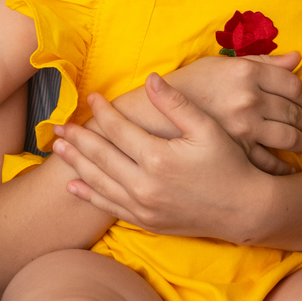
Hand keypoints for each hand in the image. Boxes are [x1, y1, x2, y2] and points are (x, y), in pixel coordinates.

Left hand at [51, 76, 273, 241]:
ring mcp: (144, 207)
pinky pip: (110, 207)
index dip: (103, 112)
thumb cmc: (229, 164)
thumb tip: (150, 78)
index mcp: (158, 158)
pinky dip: (90, 196)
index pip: (119, 130)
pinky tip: (73, 187)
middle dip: (78, 139)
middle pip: (101, 157)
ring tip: (58, 150)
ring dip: (77, 165)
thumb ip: (175, 103)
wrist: (244, 209)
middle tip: (57, 126)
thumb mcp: (207, 128)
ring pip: (100, 182)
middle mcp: (145, 185)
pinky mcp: (147, 222)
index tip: (91, 98)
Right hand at [166, 52, 301, 174]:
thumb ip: (262, 62)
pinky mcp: (237, 152)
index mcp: (247, 73)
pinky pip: (272, 163)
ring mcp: (244, 128)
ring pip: (289, 138)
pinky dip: (284, 167)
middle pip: (295, 112)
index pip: (294, 84)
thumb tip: (296, 58)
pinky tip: (287, 166)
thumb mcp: (221, 64)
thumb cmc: (189, 85)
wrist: (155, 115)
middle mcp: (249, 99)